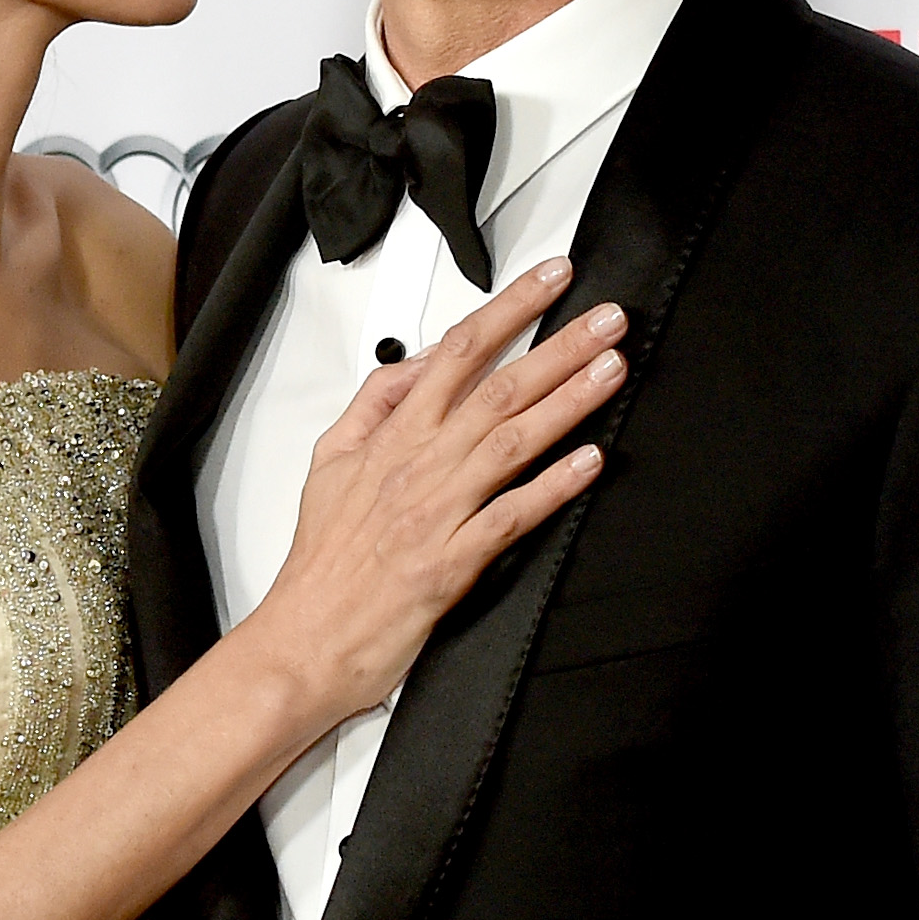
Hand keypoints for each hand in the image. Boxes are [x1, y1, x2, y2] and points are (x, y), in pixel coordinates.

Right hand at [256, 257, 625, 722]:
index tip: (550, 281)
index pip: (457, 352)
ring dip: (568, 401)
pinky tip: (589, 461)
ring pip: (513, 440)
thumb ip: (375, 403)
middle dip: (560, 345)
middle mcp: (419, 466)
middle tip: (607, 319)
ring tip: (611, 371)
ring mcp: (438, 512)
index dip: (509, 310)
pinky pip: (512, 515)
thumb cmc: (323, 560)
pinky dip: (553, 486)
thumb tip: (417, 361)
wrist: (308, 638)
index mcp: (392, 437)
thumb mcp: (330, 460)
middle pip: (499, 387)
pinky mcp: (453, 562)